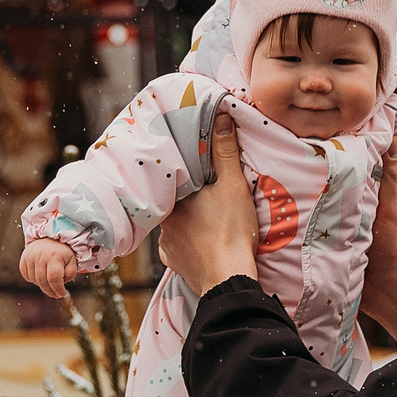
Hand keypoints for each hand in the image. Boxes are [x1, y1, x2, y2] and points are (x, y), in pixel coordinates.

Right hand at [20, 239, 78, 298]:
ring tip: (50, 282)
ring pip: (35, 280)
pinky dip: (34, 280)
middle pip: (43, 282)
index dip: (58, 289)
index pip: (53, 278)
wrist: (49, 238)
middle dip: (50, 291)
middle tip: (56, 294)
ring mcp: (30, 257)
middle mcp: (40, 256)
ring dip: (43, 285)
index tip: (62, 294)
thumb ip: (70, 274)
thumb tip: (61, 284)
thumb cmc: (62, 252)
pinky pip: (27, 276)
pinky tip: (41, 276)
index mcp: (54, 256)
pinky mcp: (23, 259)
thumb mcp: (72, 261)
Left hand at [155, 114, 258, 296]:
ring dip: (188, 222)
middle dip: (188, 199)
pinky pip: (178, 248)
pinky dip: (189, 244)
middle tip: (204, 196)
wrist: (229, 279)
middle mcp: (163, 222)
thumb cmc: (231, 230)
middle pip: (174, 202)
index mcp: (173, 199)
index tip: (194, 171)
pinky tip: (201, 242)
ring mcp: (167, 245)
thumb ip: (225, 151)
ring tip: (207, 220)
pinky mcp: (175, 263)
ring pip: (175, 225)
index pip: (173, 180)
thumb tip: (220, 116)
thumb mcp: (233, 185)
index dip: (183, 174)